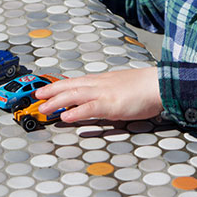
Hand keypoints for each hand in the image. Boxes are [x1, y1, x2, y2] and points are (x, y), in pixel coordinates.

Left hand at [34, 67, 161, 122]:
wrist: (159, 83)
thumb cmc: (143, 86)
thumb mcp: (119, 86)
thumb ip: (106, 92)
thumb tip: (96, 99)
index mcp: (101, 80)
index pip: (74, 81)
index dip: (58, 85)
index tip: (45, 88)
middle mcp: (99, 84)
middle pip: (70, 86)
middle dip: (51, 91)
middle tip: (37, 97)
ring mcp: (104, 93)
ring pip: (75, 95)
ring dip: (57, 101)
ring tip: (44, 108)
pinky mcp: (111, 104)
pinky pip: (90, 108)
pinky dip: (76, 112)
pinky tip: (65, 117)